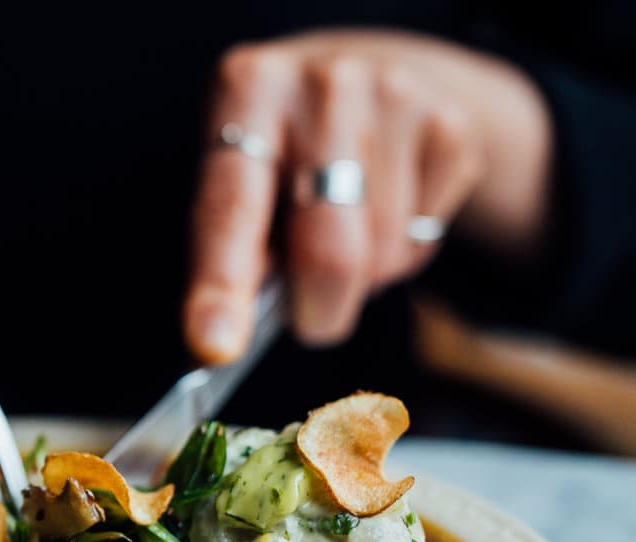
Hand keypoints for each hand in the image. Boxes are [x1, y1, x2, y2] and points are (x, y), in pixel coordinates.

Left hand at [182, 30, 553, 362]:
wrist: (367, 71)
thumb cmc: (281, 147)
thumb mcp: (238, 173)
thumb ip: (233, 241)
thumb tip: (234, 327)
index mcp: (249, 91)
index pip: (231, 207)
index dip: (221, 284)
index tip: (216, 346)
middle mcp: (323, 85)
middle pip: (327, 249)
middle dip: (316, 310)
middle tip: (308, 321)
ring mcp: (397, 99)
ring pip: (381, 255)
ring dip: (359, 279)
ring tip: (342, 233)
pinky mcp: (450, 127)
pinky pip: (423, 240)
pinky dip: (400, 253)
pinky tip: (383, 211)